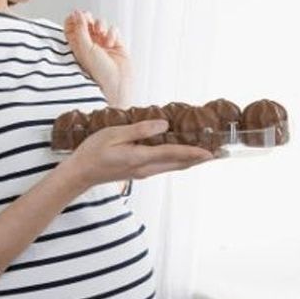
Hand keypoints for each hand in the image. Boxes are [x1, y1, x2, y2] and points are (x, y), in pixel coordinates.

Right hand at [60, 120, 213, 188]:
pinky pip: (165, 166)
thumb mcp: (114, 134)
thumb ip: (140, 130)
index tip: (211, 153)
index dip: (193, 153)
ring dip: (190, 161)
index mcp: (140, 158)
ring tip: (207, 154)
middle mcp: (146, 168)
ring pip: (173, 167)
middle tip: (219, 153)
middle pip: (179, 164)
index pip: (173, 154)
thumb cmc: (93, 151)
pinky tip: (183, 155)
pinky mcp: (140, 172)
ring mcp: (143, 172)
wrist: (80, 174)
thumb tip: (164, 125)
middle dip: (199, 159)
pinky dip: (178, 160)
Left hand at [64, 10, 130, 106]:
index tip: (76, 16)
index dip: (73, 19)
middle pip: (86, 22)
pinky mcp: (116, 43)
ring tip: (101, 33)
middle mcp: (89, 44)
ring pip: (100, 23)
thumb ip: (80, 29)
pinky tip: (111, 43)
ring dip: (100, 24)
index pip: (70, 27)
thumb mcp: (85, 48)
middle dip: (88, 18)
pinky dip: (112, 33)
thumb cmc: (99, 72)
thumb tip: (76, 12)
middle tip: (88, 19)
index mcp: (76, 46)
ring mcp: (103, 43)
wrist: (117, 83)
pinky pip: (113, 29)